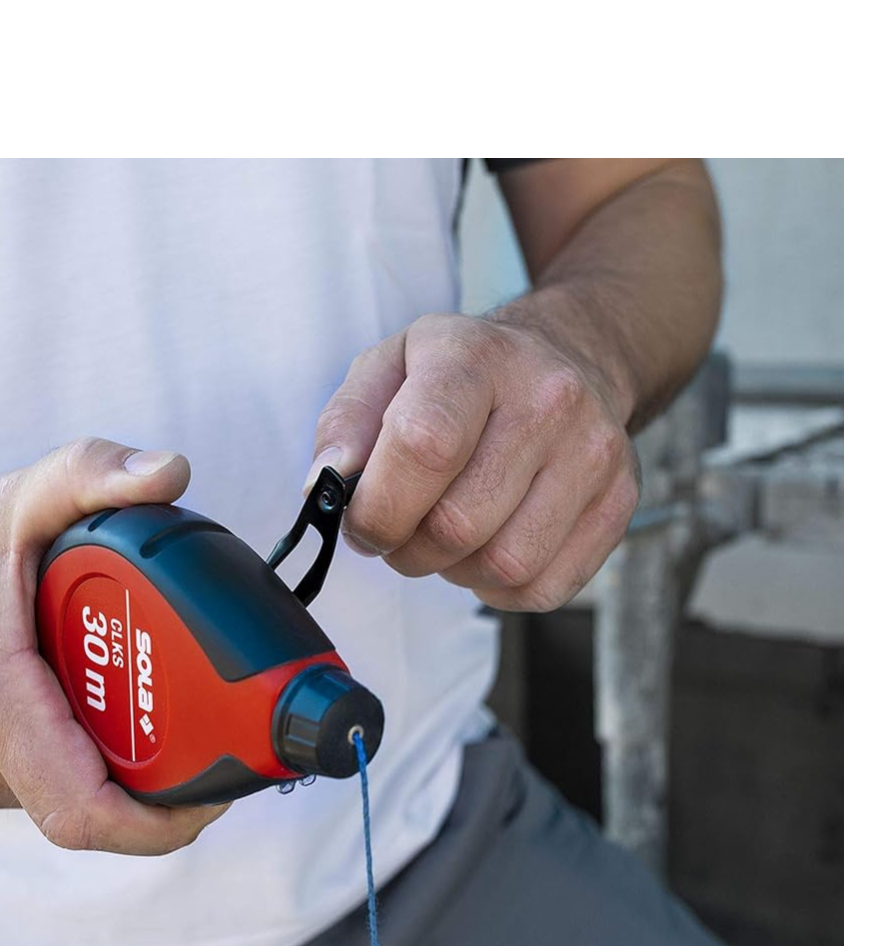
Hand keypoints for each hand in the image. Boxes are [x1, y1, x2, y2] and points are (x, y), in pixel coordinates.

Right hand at [0, 439, 230, 854]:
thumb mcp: (22, 498)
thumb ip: (93, 473)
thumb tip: (170, 470)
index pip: (83, 810)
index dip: (161, 821)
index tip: (219, 792)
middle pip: (98, 816)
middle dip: (173, 793)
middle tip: (228, 743)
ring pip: (82, 805)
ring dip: (143, 779)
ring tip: (192, 723)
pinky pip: (63, 788)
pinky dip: (108, 765)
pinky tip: (139, 718)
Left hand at [309, 312, 640, 610]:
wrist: (569, 359)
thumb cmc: (464, 375)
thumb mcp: (389, 367)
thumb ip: (345, 424)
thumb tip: (325, 485)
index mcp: (476, 357)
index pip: (425, 447)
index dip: (379, 506)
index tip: (364, 520)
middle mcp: (549, 399)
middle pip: (459, 524)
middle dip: (408, 548)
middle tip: (401, 530)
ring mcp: (594, 453)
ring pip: (505, 565)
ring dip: (455, 571)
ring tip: (448, 535)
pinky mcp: (619, 503)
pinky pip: (544, 588)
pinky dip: (500, 587)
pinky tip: (490, 545)